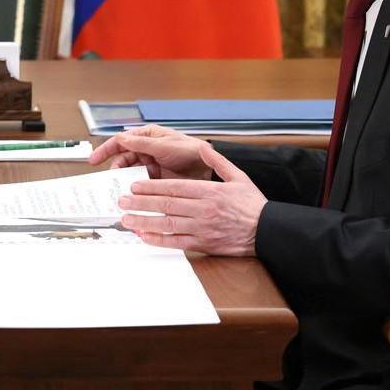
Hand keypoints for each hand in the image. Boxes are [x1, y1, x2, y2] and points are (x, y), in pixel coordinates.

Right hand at [89, 126, 212, 180]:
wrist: (208, 169)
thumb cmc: (190, 150)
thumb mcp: (164, 145)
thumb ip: (141, 143)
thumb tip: (121, 139)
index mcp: (146, 137)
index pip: (120, 142)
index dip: (105, 150)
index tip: (93, 160)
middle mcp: (146, 151)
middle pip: (122, 160)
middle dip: (115, 169)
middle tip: (111, 180)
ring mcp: (150, 166)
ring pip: (129, 173)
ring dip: (123, 181)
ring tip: (120, 189)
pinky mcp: (155, 180)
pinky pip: (139, 184)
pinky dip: (134, 190)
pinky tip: (131, 196)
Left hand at [117, 143, 266, 255]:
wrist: (267, 231)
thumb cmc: (252, 205)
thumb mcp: (239, 177)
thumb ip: (218, 161)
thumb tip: (203, 146)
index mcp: (209, 191)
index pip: (174, 188)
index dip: (151, 187)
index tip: (135, 186)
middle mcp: (203, 210)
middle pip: (166, 205)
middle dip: (140, 202)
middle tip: (122, 200)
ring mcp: (201, 228)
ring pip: (167, 224)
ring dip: (144, 222)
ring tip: (126, 219)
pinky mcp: (202, 244)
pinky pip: (175, 243)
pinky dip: (158, 240)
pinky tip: (144, 236)